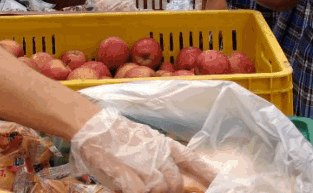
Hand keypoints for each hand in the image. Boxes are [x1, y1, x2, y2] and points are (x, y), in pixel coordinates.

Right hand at [70, 108, 216, 192]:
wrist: (91, 126)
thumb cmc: (117, 139)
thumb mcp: (145, 144)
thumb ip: (162, 160)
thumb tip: (175, 179)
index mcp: (164, 144)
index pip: (191, 160)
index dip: (207, 174)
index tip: (221, 185)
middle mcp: (158, 152)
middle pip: (175, 182)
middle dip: (168, 191)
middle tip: (154, 188)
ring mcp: (142, 161)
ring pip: (160, 187)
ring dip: (151, 191)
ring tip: (137, 183)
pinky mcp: (124, 172)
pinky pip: (140, 190)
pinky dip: (139, 192)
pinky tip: (132, 188)